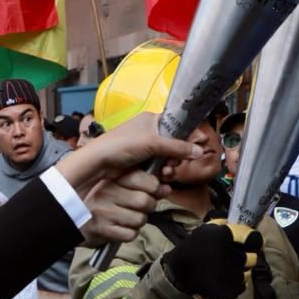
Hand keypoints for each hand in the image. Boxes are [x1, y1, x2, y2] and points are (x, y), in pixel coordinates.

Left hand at [54, 111, 200, 197]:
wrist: (99, 162)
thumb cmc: (121, 144)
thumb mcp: (153, 142)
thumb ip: (178, 147)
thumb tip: (200, 151)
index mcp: (152, 120)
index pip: (177, 125)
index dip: (184, 138)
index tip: (188, 149)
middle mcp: (149, 132)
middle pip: (174, 145)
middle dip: (175, 158)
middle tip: (171, 165)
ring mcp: (144, 148)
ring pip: (166, 159)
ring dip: (168, 168)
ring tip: (164, 173)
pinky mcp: (140, 162)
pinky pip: (157, 168)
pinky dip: (159, 174)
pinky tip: (159, 178)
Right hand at [80, 169, 162, 245]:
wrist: (68, 219)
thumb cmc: (98, 201)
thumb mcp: (114, 184)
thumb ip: (140, 182)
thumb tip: (166, 188)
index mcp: (109, 177)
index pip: (143, 178)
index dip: (155, 187)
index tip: (155, 190)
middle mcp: (104, 192)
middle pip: (145, 201)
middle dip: (148, 206)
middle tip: (139, 207)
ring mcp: (103, 211)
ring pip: (140, 219)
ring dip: (138, 221)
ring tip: (126, 217)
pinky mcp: (102, 230)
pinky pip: (130, 234)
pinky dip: (129, 233)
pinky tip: (119, 227)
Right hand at [160, 220, 260, 298]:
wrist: (179, 271)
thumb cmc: (193, 248)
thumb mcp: (205, 229)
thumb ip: (224, 225)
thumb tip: (239, 225)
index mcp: (226, 237)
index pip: (254, 238)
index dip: (251, 240)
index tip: (246, 242)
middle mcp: (232, 255)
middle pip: (253, 257)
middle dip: (245, 256)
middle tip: (234, 257)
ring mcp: (231, 274)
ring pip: (248, 272)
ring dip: (241, 270)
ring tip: (227, 268)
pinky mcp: (229, 289)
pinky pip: (242, 285)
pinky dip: (236, 283)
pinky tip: (225, 278)